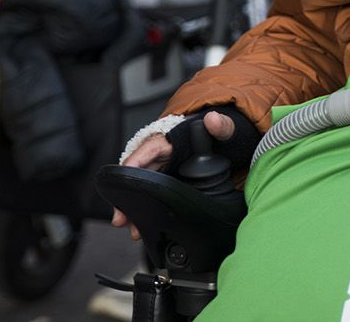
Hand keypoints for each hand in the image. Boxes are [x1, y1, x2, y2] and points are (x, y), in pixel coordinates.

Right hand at [110, 111, 236, 241]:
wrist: (229, 144)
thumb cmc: (222, 132)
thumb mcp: (225, 128)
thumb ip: (222, 126)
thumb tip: (213, 119)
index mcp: (169, 140)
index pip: (146, 150)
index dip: (132, 165)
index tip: (121, 181)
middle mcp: (161, 155)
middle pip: (138, 174)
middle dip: (127, 196)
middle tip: (121, 218)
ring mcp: (164, 170)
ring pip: (143, 188)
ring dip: (136, 208)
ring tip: (133, 229)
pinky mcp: (170, 181)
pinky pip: (154, 194)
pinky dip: (148, 209)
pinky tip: (145, 225)